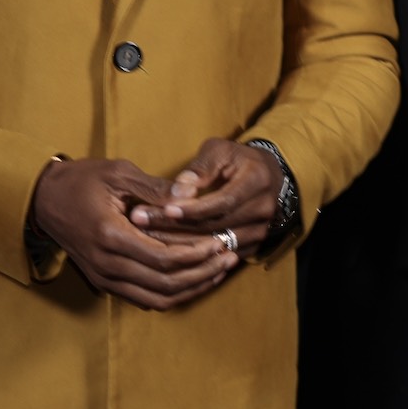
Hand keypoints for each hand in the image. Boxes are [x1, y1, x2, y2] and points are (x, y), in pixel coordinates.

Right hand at [32, 158, 236, 310]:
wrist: (44, 200)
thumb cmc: (82, 181)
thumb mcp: (118, 173)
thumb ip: (155, 188)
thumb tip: (190, 195)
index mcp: (110, 235)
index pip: (164, 259)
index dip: (198, 255)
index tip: (221, 242)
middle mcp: (106, 265)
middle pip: (165, 284)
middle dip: (203, 273)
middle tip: (229, 257)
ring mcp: (104, 278)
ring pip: (158, 299)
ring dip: (192, 289)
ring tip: (218, 271)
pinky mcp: (105, 283)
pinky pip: (144, 300)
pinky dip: (172, 294)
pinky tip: (194, 279)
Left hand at [131, 137, 281, 257]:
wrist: (267, 178)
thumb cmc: (236, 159)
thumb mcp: (219, 151)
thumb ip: (200, 168)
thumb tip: (178, 191)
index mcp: (256, 182)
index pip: (223, 202)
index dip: (193, 208)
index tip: (165, 208)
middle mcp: (263, 211)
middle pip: (215, 227)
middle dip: (175, 226)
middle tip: (140, 220)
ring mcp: (259, 233)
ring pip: (214, 246)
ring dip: (177, 243)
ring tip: (143, 234)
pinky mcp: (251, 248)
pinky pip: (217, 257)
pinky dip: (190, 255)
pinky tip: (163, 249)